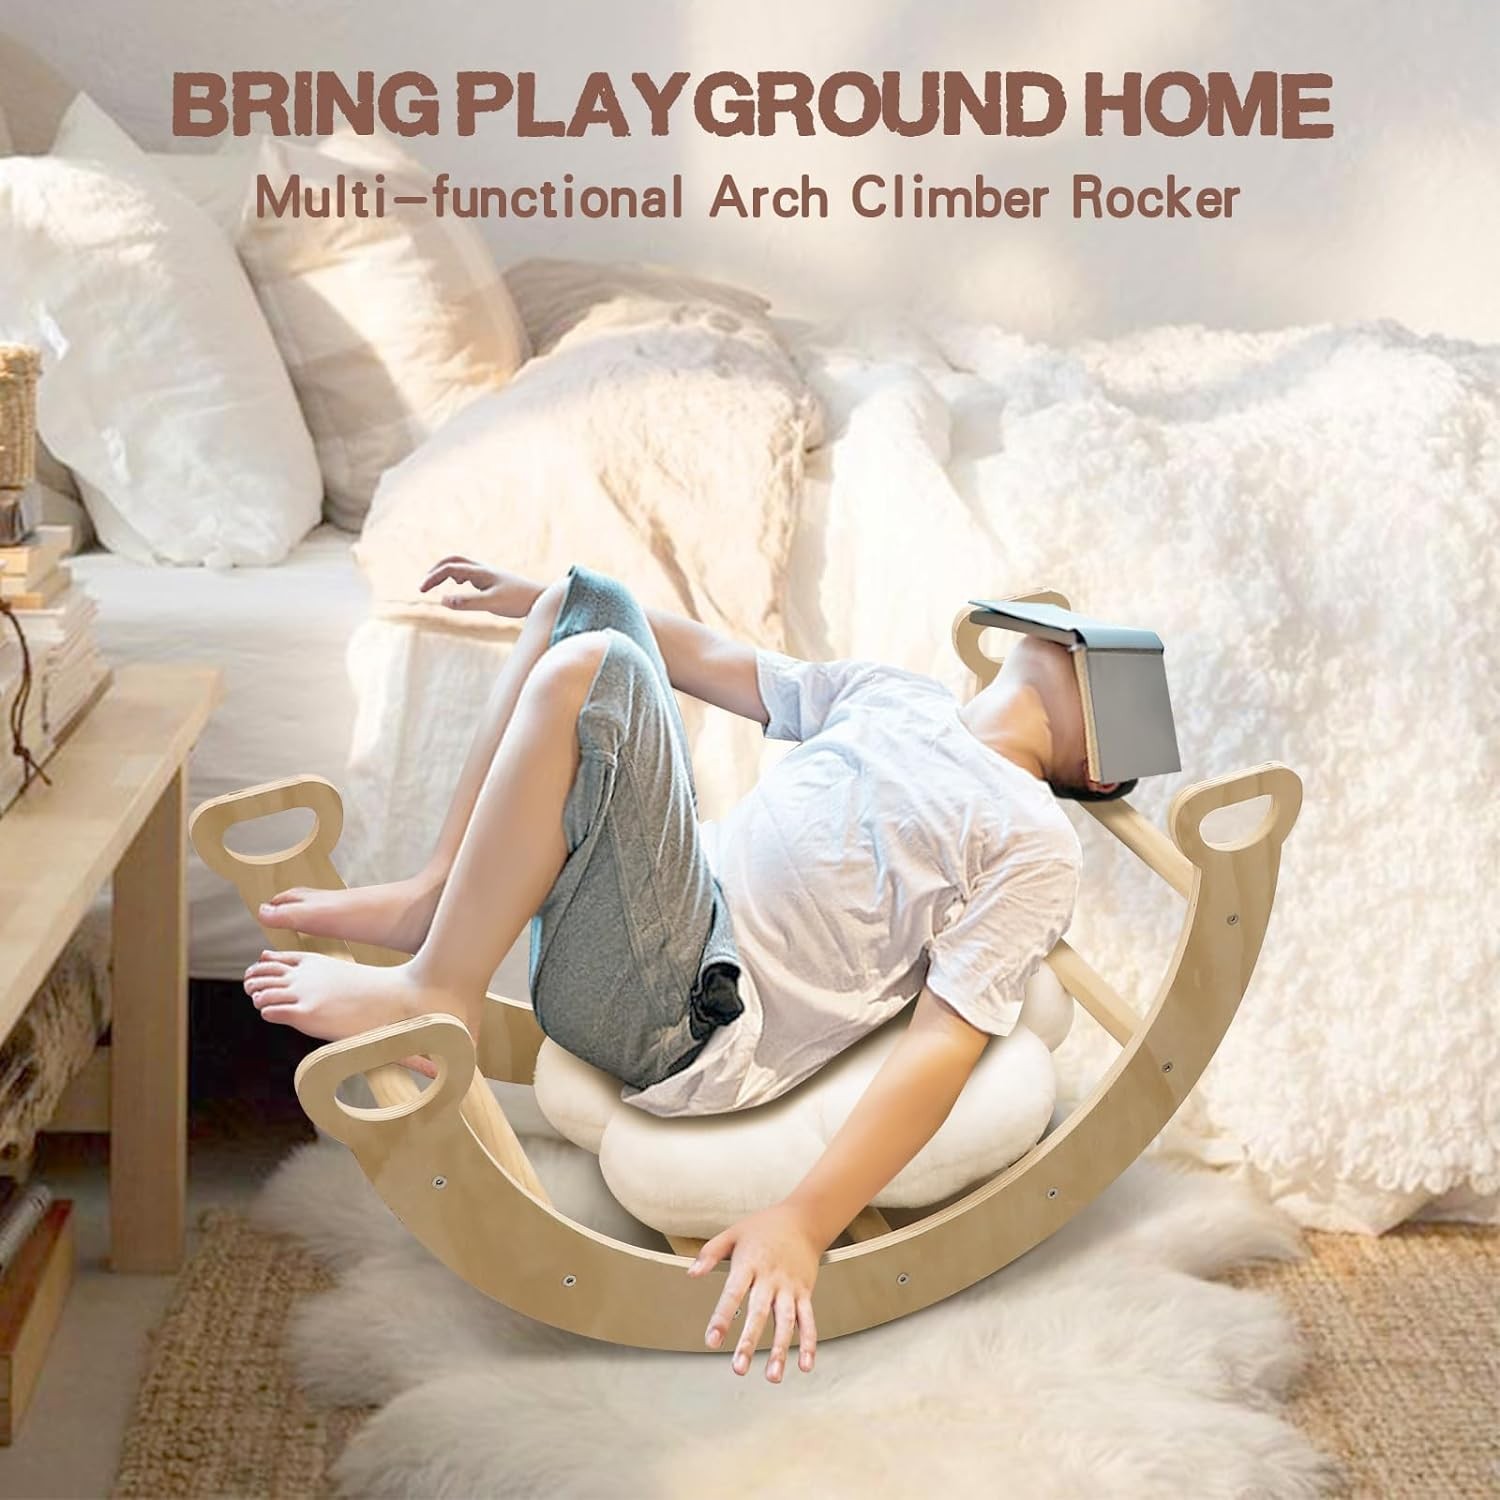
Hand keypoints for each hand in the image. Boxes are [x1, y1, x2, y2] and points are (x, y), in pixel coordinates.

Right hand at [418, 556, 541, 617]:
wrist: (541, 598)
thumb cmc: (518, 601)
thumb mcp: (491, 603)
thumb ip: (467, 602)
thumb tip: (442, 600)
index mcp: (480, 572)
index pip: (449, 568)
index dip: (433, 577)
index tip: (421, 590)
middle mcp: (483, 570)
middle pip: (453, 561)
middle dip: (436, 570)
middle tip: (424, 585)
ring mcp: (489, 575)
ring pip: (462, 566)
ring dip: (446, 572)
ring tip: (435, 586)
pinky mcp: (494, 582)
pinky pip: (471, 574)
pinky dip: (458, 578)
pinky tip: (460, 591)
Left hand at [687, 1202, 822, 1381]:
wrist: (803, 1219)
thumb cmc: (763, 1228)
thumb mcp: (733, 1233)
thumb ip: (710, 1253)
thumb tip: (691, 1274)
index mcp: (749, 1264)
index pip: (733, 1293)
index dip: (722, 1317)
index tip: (712, 1340)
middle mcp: (770, 1278)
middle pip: (759, 1313)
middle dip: (749, 1342)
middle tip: (738, 1368)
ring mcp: (790, 1287)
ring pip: (786, 1322)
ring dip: (779, 1350)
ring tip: (772, 1376)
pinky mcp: (805, 1292)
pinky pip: (808, 1320)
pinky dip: (808, 1342)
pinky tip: (804, 1365)